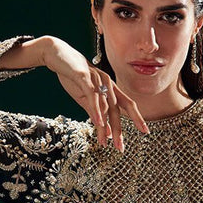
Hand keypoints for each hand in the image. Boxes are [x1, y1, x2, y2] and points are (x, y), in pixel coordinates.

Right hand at [42, 36, 147, 150]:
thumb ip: (95, 112)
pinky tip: (99, 123)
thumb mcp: (85, 98)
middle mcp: (107, 83)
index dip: (137, 118)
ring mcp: (97, 80)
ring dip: (107, 126)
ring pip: (105, 106)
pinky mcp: (84, 77)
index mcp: (110, 88)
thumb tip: (106, 131)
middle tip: (120, 148)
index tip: (145, 131)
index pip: (127, 104)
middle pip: (118, 110)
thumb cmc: (73, 76)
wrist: (57, 55)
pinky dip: (97, 111)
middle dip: (119, 130)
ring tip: (106, 142)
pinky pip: (93, 96)